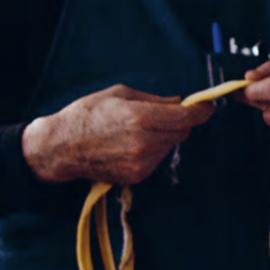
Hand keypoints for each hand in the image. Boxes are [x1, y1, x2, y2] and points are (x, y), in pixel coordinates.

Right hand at [22, 83, 212, 186]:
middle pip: (182, 132)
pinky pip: (157, 159)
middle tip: (162, 115)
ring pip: (170, 146)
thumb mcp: (120, 93)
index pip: (186, 117)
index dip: (201, 112)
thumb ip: (154, 99)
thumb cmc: (88, 114)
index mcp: (140, 117)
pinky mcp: (138, 176)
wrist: (63, 147)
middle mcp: (144, 142)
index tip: (207, 107)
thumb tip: (179, 102)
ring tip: (138, 130)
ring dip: (164, 137)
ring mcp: (142, 162)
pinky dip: (153, 150)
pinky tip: (131, 145)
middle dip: (179, 122)